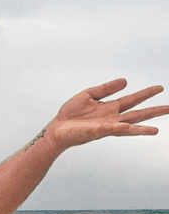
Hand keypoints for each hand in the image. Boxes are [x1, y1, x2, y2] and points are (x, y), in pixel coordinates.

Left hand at [49, 78, 168, 149]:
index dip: (146, 93)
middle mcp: (112, 119)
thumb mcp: (89, 95)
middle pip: (137, 114)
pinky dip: (120, 128)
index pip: (133, 100)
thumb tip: (126, 81)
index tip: (160, 88)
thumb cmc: (70, 115)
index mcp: (111, 108)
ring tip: (156, 130)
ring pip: (128, 127)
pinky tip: (129, 127)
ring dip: (142, 129)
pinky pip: (111, 130)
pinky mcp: (97, 132)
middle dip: (154, 112)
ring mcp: (106, 127)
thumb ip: (107, 89)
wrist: (56, 129)